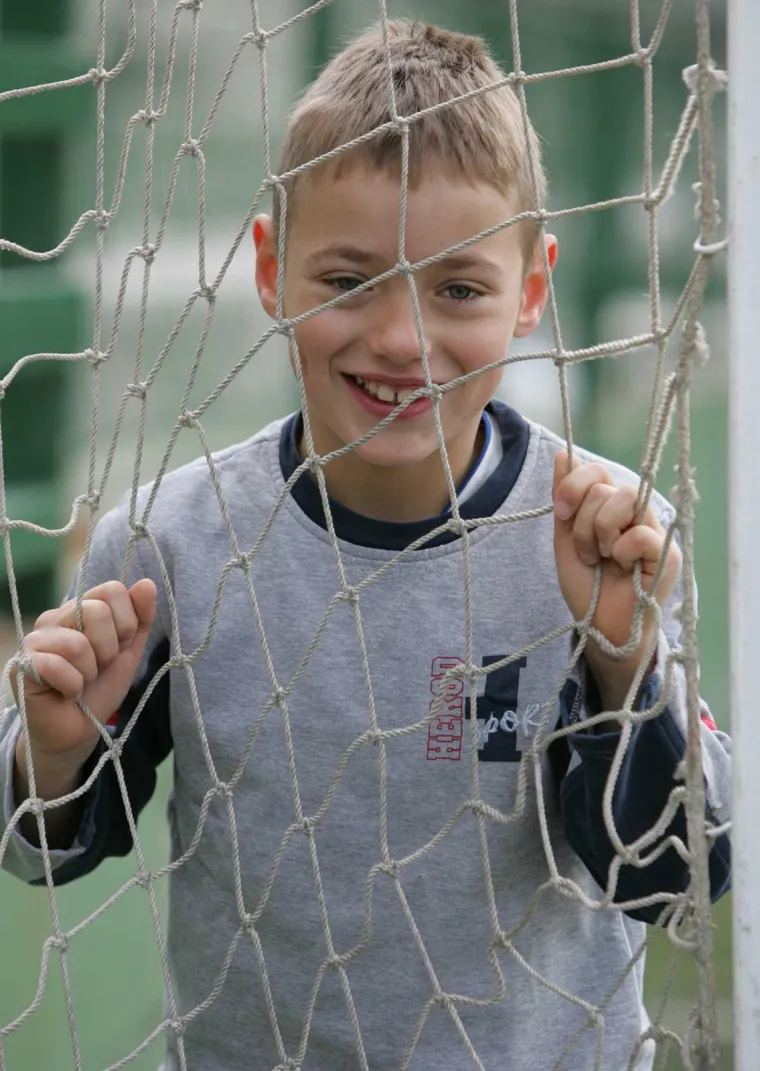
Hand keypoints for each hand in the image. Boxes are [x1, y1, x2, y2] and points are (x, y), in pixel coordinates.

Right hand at [11, 579, 156, 791]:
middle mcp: (55, 617)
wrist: (78, 730)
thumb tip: (147, 584)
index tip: (118, 647)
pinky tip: (66, 693)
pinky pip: (57, 666)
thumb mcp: (129, 651)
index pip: (112, 590)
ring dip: (90, 672)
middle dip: (109, 649)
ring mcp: (35, 639)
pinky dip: (72, 685)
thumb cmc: (100, 688)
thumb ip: (140, 618)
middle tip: (98, 668)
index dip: (126, 623)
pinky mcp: (22, 664)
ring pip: (78, 643)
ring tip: (81, 681)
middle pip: (97, 611)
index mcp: (81, 608)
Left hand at [552, 451, 680, 709]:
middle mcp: (637, 513)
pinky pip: (640, 533)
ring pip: (623, 499)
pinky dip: (621, 551)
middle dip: (582, 522)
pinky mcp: (668, 553)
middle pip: (606, 486)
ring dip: (599, 533)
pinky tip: (623, 568)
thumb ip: (565, 498)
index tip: (560, 513)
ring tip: (601, 558)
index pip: (596, 470)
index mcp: (612, 506)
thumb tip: (562, 453)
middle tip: (587, 552)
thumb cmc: (586, 584)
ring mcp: (655, 531)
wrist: (598, 627)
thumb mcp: (565, 537)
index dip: (573, 485)